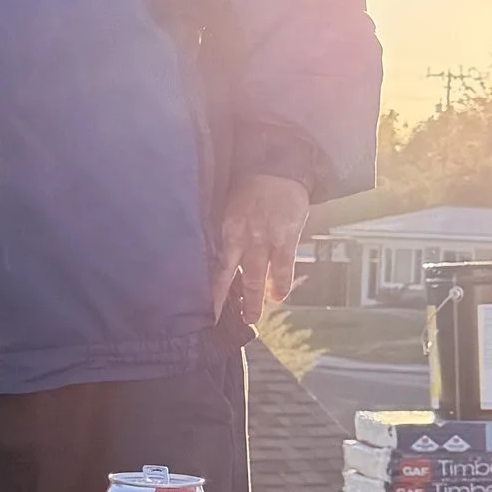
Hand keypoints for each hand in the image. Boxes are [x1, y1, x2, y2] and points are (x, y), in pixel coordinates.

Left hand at [212, 172, 310, 320]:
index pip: (216, 266)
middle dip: (227, 301)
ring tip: (251, 318)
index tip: (206, 308)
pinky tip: (278, 297)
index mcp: (226, 230)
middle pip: (232, 277)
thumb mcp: (230, 208)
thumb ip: (227, 232)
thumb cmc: (252, 187)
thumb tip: (220, 254)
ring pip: (256, 278)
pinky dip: (280, 285)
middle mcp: (242, 239)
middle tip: (222, 321)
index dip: (212, 289)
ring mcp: (264, 241)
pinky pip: (282, 268)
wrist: (278, 169)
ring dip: (254, 300)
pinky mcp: (286, 239)